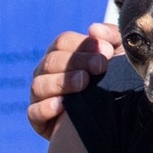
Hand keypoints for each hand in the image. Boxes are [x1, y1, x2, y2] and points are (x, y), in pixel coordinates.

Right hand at [27, 24, 121, 138]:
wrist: (116, 123)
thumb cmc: (116, 82)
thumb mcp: (119, 57)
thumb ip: (111, 37)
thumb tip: (94, 29)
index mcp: (64, 54)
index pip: (63, 42)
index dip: (84, 45)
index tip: (107, 52)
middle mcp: (48, 72)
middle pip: (51, 61)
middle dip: (77, 62)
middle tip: (100, 67)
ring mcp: (40, 96)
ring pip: (39, 84)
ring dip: (62, 83)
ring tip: (84, 83)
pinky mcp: (38, 120)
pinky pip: (34, 112)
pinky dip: (46, 108)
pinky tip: (63, 106)